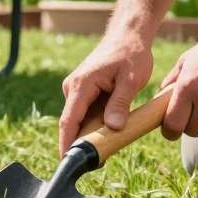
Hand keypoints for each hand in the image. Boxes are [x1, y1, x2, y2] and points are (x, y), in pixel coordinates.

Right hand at [59, 32, 153, 153]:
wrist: (128, 35)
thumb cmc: (131, 53)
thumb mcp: (131, 79)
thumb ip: (120, 103)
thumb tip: (113, 128)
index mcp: (81, 85)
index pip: (69, 120)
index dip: (67, 143)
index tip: (66, 161)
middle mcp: (73, 88)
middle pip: (72, 123)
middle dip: (80, 144)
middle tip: (97, 162)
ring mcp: (76, 90)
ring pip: (80, 120)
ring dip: (90, 135)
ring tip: (106, 151)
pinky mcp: (84, 92)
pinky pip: (86, 114)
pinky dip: (95, 126)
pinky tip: (108, 135)